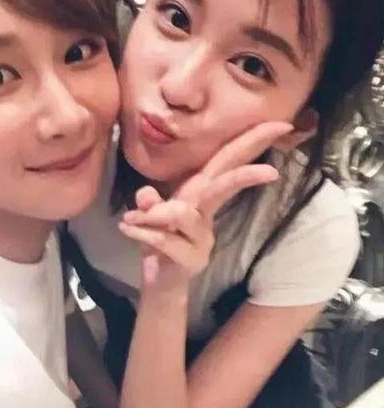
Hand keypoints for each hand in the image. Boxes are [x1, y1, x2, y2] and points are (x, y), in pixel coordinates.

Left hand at [118, 121, 291, 289]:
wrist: (159, 281)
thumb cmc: (160, 240)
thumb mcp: (151, 215)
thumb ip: (149, 202)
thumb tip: (145, 195)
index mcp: (200, 194)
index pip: (227, 161)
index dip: (252, 142)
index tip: (282, 126)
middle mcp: (205, 213)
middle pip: (225, 186)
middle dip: (245, 177)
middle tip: (271, 173)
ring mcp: (203, 239)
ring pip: (184, 213)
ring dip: (154, 213)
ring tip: (131, 218)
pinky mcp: (192, 260)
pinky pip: (164, 239)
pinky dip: (141, 232)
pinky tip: (125, 229)